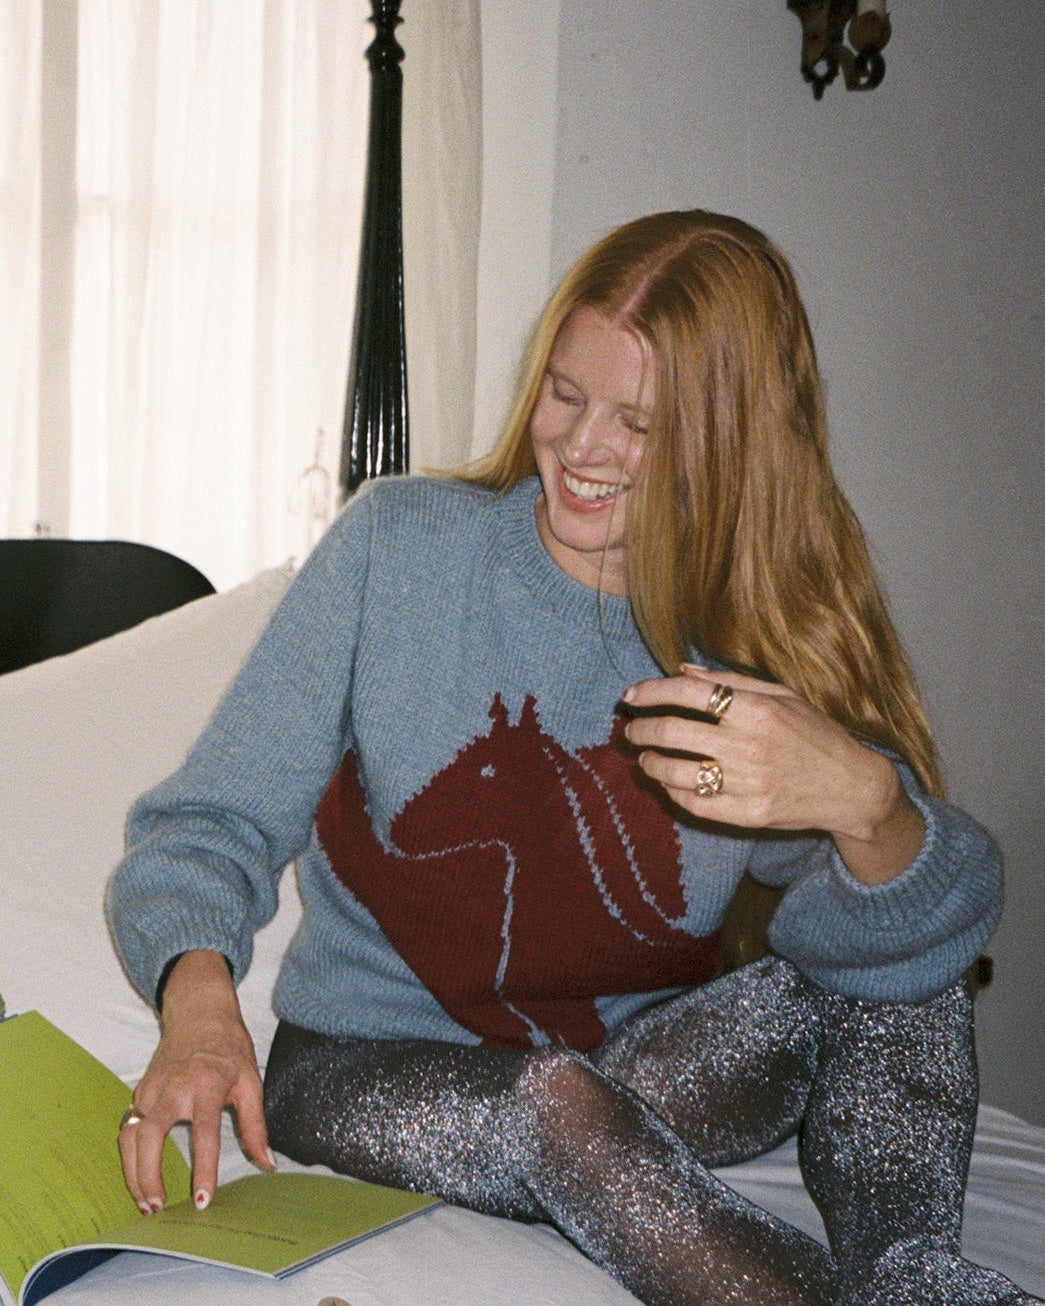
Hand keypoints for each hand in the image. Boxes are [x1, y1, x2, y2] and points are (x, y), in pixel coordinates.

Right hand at [118, 950, 273, 1213]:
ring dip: (132, 1173)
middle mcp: (173, 1088)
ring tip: (146, 1204)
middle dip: (148, 1177)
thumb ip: (256, 1125)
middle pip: (150, 1137)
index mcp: (206, 1085)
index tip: (202, 1199)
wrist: (199, 1013)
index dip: (204, 1169)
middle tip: (157, 1209)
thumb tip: (267, 1164)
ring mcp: (151, 1089)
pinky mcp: (139, 1091)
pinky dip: (129, 1157)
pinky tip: (139, 1178)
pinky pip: (128, 1128)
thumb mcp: (251, 1081)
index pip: (203, 1134)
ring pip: (130, 1136)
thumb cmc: (229, 1047)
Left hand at [622, 663, 924, 884]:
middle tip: (632, 730)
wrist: (851, 786)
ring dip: (650, 763)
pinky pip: (694, 804)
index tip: (631, 696)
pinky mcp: (748, 814)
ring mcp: (748, 783)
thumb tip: (682, 670)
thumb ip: (731, 681)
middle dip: (641, 728)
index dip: (652, 692)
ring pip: (676, 772)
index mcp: (757, 710)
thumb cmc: (816, 734)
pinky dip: (673, 792)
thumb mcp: (782, 695)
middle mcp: (749, 745)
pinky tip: (669, 784)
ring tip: (644, 758)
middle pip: (673, 732)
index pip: (688, 693)